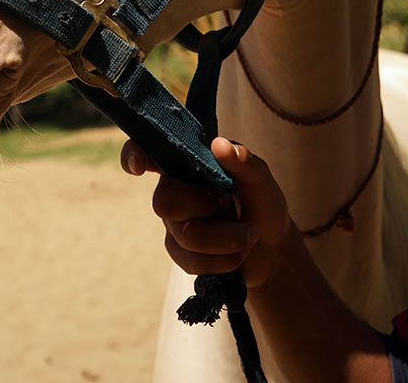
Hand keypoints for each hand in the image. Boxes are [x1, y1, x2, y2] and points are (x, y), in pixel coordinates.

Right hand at [121, 136, 290, 289]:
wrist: (273, 248)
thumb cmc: (262, 203)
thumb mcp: (260, 178)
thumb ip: (243, 160)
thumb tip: (219, 145)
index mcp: (188, 163)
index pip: (149, 152)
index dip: (134, 155)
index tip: (139, 167)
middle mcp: (174, 190)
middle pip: (164, 202)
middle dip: (207, 208)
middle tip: (231, 205)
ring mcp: (174, 224)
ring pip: (185, 235)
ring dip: (227, 239)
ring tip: (248, 235)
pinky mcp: (181, 253)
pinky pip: (191, 262)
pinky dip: (223, 260)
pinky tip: (237, 254)